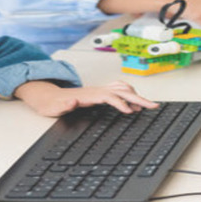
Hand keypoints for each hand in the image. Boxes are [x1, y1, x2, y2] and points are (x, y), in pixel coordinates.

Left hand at [15, 80, 158, 117]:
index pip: (109, 96)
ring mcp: (99, 90)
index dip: (120, 103)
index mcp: (88, 95)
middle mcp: (96, 90)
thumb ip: (64, 105)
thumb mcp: (54, 107)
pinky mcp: (99, 93)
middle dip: (138, 98)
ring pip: (122, 89)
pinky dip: (129, 95)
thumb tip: (72, 101)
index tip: (130, 112)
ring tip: (147, 106)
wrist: (47, 97)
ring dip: (136, 96)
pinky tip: (133, 104)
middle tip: (153, 106)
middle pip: (122, 91)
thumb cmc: (52, 104)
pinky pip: (118, 91)